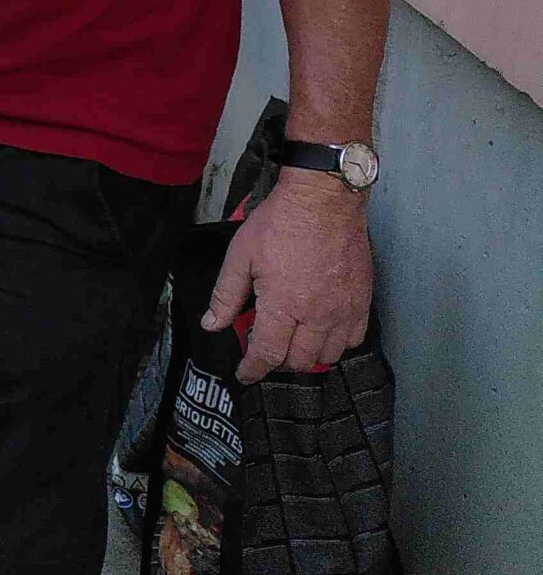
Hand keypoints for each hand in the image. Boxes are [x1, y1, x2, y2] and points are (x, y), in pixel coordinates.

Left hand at [202, 171, 373, 380]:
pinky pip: (354, 338)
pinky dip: (336, 343)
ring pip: (329, 355)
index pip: (268, 353)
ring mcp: (344, 310)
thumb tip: (212, 324)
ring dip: (307, 355)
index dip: (253, 369)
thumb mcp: (241, 256)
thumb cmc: (280, 223)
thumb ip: (226, 295)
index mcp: (284, 304)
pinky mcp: (363, 300)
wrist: (323, 200)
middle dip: (278, 361)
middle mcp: (318, 314)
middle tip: (265, 349)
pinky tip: (321, 330)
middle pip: (299, 360)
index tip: (244, 374)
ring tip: (291, 340)